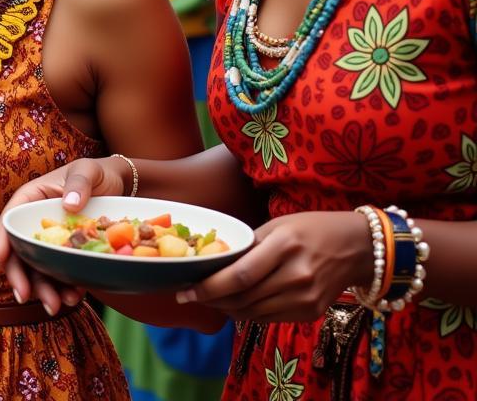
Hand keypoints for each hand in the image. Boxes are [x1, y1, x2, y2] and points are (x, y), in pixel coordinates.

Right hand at [0, 156, 129, 313]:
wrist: (119, 187)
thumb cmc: (96, 173)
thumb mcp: (87, 171)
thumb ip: (79, 184)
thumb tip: (69, 205)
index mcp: (31, 199)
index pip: (9, 220)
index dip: (2, 240)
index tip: (0, 260)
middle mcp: (35, 223)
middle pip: (18, 252)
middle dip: (19, 276)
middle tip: (24, 296)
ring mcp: (50, 242)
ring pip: (37, 270)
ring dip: (42, 290)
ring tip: (56, 306)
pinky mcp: (66, 256)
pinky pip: (59, 276)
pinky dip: (64, 289)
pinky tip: (74, 298)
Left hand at [175, 210, 372, 322]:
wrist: (356, 247)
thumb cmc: (311, 228)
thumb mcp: (278, 225)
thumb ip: (250, 245)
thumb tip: (216, 261)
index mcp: (284, 246)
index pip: (240, 275)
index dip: (210, 287)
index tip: (187, 290)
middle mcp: (296, 276)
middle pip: (244, 297)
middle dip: (212, 299)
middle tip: (190, 295)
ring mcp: (305, 298)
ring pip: (254, 312)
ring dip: (227, 308)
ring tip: (209, 299)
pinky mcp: (311, 313)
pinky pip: (269, 318)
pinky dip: (248, 313)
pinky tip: (236, 304)